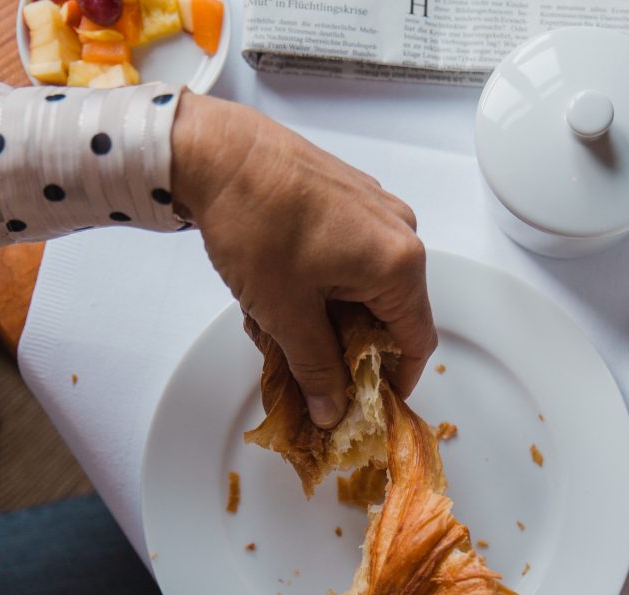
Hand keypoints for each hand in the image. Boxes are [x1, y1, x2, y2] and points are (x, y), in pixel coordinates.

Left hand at [170, 91, 437, 428]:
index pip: (416, 340)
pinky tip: (285, 289)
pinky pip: (352, 256)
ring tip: (283, 324)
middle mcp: (399, 231)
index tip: (368, 402)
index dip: (395, 381)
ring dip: (332, 316)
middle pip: (392, 313)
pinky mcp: (350, 195)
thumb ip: (316, 370)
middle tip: (311, 367)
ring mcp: (376, 208)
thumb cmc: (253, 223)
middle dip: (352, 348)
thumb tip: (332, 411)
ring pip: (368, 285)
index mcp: (398, 262)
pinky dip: (326, 283)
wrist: (212, 149)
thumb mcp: (286, 314)